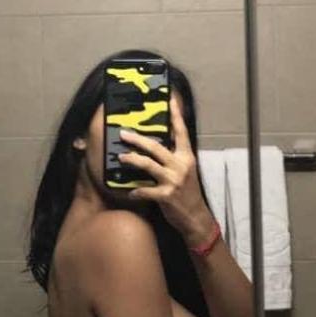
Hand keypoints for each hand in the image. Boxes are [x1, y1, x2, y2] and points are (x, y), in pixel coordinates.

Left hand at [118, 96, 215, 248]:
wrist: (195, 216)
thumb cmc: (187, 192)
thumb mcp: (185, 170)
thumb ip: (173, 157)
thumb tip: (155, 145)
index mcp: (187, 157)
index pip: (181, 132)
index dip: (176, 116)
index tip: (170, 100)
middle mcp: (181, 165)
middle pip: (156, 147)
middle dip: (137, 139)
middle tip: (123, 134)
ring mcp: (173, 180)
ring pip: (147, 165)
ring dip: (132, 160)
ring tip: (120, 158)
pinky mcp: (166, 195)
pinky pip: (145, 190)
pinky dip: (136, 190)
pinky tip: (130, 192)